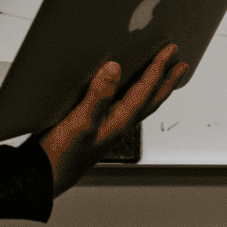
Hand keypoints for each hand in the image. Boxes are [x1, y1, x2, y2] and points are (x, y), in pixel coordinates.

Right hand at [37, 43, 187, 196]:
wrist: (45, 176)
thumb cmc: (62, 155)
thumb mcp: (80, 121)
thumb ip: (98, 95)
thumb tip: (115, 69)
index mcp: (119, 121)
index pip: (145, 90)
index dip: (159, 68)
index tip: (170, 50)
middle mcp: (119, 124)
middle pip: (151, 99)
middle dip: (167, 81)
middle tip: (181, 65)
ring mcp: (110, 127)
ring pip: (141, 104)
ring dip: (155, 88)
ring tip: (164, 76)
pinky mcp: (98, 127)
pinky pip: (125, 106)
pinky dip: (134, 95)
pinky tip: (125, 91)